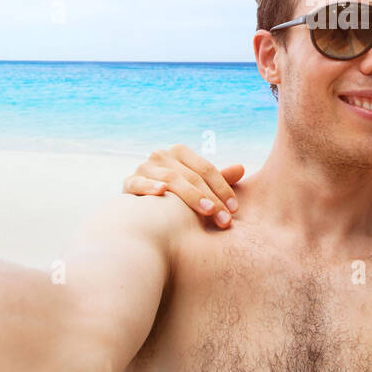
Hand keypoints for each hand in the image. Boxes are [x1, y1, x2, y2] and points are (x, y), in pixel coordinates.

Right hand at [121, 144, 244, 227]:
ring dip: (191, 196)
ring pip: (171, 179)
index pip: (206, 169)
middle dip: (212, 199)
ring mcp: (144, 167)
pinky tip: (162, 192)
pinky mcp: (129, 182)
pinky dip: (150, 185)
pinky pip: (140, 183)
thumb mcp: (197, 186)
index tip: (235, 210)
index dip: (223, 188)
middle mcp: (161, 155)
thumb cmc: (174, 196)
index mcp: (180, 151)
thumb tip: (242, 168)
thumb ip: (218, 179)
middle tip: (225, 220)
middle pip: (192, 176)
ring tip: (208, 211)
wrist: (139, 209)